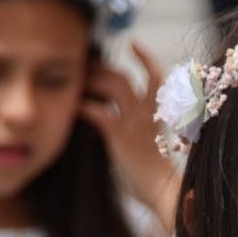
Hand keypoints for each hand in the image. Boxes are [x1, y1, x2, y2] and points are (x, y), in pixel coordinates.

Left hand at [80, 41, 180, 230]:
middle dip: (101, 68)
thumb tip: (121, 119)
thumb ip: (142, 126)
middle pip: (123, 77)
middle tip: (83, 67)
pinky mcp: (122, 137)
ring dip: (91, 80)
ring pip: (113, 86)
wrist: (164, 193)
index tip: (133, 43)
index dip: (145, 57)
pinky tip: (73, 107)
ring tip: (75, 81)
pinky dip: (84, 106)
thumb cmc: (157, 175)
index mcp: (159, 112)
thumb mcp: (154, 144)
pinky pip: (100, 112)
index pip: (156, 75)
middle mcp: (148, 112)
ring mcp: (135, 123)